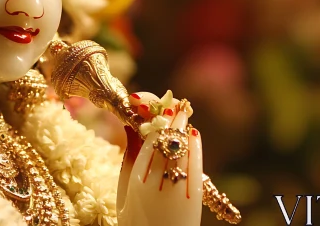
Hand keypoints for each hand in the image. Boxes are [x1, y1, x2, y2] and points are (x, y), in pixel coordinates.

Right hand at [117, 92, 202, 225]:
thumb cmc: (135, 222)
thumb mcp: (123, 194)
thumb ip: (129, 161)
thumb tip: (130, 129)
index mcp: (137, 182)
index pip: (148, 142)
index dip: (153, 122)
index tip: (154, 109)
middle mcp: (158, 183)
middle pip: (167, 142)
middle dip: (171, 120)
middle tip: (175, 105)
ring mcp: (178, 188)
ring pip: (183, 149)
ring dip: (184, 129)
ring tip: (184, 113)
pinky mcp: (194, 195)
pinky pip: (196, 164)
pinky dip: (195, 147)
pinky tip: (194, 135)